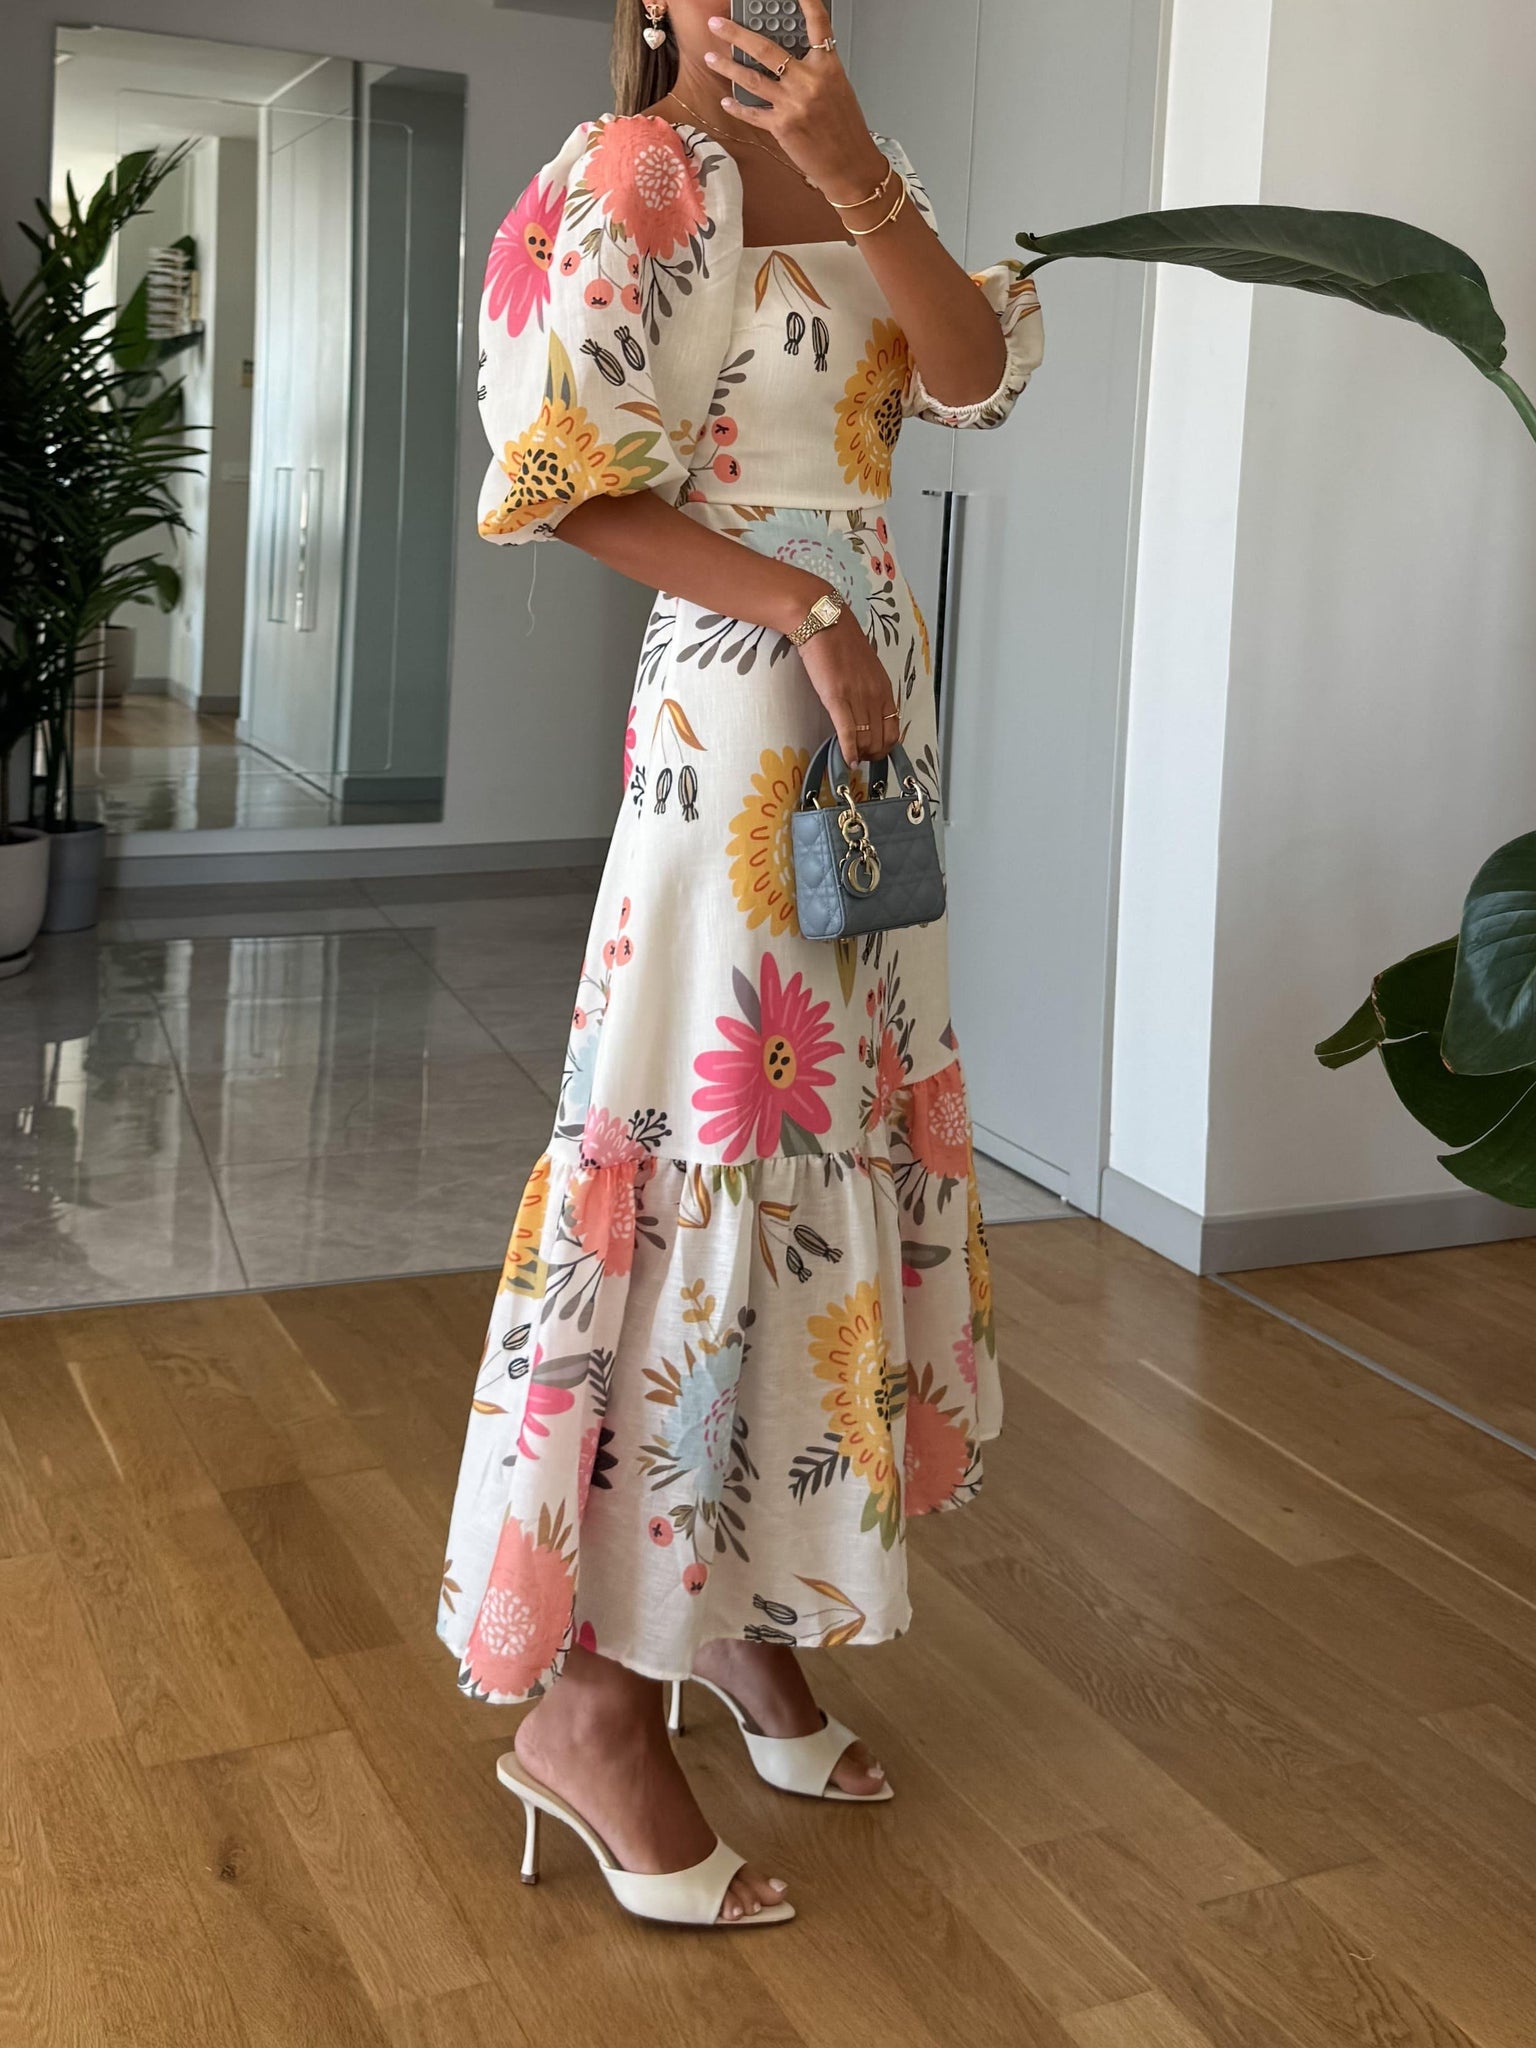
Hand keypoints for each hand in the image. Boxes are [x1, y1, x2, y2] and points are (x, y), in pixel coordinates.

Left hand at [705, 5, 888, 201]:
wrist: (850, 164)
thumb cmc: (845, 129)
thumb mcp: (837, 88)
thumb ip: (814, 70)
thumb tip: (786, 59)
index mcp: (828, 66)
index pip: (817, 23)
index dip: (805, 1)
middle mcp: (809, 80)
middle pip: (766, 49)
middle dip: (736, 34)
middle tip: (718, 25)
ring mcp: (793, 103)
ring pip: (751, 78)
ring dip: (727, 67)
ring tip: (711, 58)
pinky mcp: (782, 126)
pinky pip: (753, 111)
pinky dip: (738, 106)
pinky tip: (727, 101)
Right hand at [796, 606, 901, 765]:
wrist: (824, 622)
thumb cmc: (841, 642)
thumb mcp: (867, 668)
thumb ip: (871, 691)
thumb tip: (867, 712)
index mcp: (884, 689)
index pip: (894, 730)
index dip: (884, 748)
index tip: (873, 752)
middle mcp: (876, 695)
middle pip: (881, 740)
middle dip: (871, 756)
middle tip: (859, 759)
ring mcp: (858, 697)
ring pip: (866, 741)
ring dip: (858, 755)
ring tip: (850, 758)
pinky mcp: (837, 697)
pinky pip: (847, 733)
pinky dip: (848, 752)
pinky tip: (845, 760)